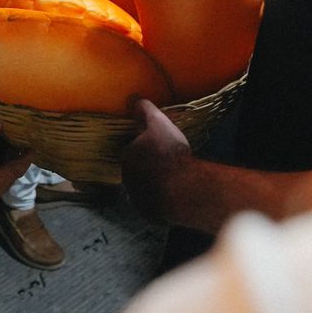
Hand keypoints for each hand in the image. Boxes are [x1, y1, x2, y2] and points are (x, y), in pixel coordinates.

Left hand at [121, 98, 194, 222]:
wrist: (183, 190)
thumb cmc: (170, 154)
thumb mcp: (158, 124)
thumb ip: (145, 111)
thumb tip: (133, 98)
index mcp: (127, 157)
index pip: (132, 149)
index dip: (146, 146)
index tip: (160, 146)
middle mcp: (128, 179)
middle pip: (137, 169)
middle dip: (149, 165)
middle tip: (168, 161)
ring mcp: (138, 198)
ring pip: (144, 188)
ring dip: (155, 184)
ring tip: (175, 179)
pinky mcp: (150, 214)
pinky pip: (154, 204)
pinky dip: (162, 200)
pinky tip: (176, 194)